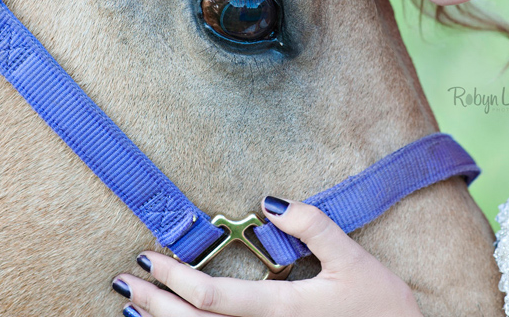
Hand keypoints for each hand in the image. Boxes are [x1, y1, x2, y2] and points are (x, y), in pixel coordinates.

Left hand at [112, 197, 423, 316]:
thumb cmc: (381, 308)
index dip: (175, 279)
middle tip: (127, 278)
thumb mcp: (353, 260)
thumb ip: (313, 227)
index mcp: (284, 312)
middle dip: (155, 304)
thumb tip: (269, 202)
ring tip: (136, 306)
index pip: (214, 298)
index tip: (151, 256)